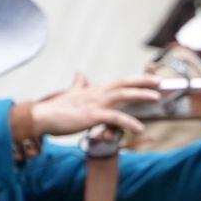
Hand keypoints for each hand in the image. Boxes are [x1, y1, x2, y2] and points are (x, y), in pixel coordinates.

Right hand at [26, 74, 159, 138]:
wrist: (41, 118)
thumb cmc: (56, 109)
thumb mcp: (71, 94)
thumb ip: (79, 85)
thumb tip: (79, 73)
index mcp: (94, 90)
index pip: (119, 82)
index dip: (137, 80)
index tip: (153, 79)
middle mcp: (96, 94)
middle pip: (123, 84)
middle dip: (142, 82)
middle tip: (160, 82)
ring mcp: (94, 103)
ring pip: (121, 95)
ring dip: (140, 95)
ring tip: (156, 98)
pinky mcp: (91, 116)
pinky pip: (114, 118)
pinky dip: (128, 122)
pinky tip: (139, 127)